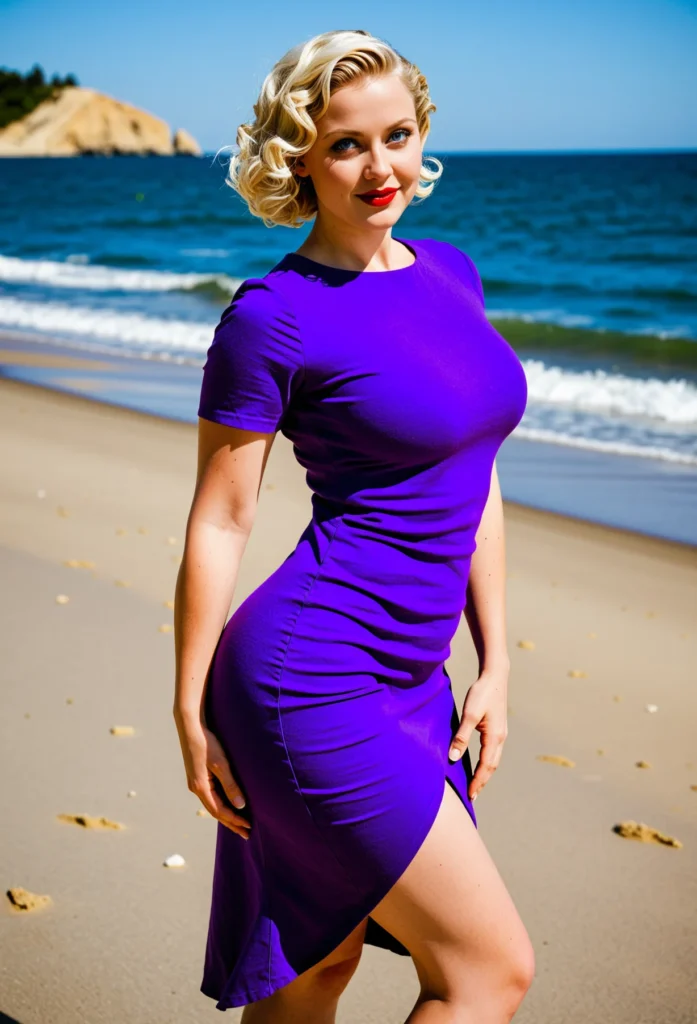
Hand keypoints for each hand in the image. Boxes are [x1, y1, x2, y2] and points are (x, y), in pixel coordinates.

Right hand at [173, 710, 250, 840]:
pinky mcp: (198, 776)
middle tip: (246, 834)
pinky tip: (229, 805)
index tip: (248, 827)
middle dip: (231, 823)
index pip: (219, 811)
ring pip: (213, 804)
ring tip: (240, 823)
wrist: (190, 727)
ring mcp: (195, 783)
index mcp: (200, 787)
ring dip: (226, 814)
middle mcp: (196, 788)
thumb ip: (230, 785)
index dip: (234, 820)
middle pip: (215, 811)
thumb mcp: (221, 764)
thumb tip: (240, 806)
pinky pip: (211, 796)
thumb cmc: (206, 743)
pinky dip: (221, 804)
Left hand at [448, 664, 508, 801]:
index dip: (478, 781)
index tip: (470, 795)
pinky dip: (487, 761)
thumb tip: (454, 757)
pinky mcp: (497, 727)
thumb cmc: (482, 693)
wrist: (495, 676)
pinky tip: (481, 762)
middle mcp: (500, 738)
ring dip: (486, 773)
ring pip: (494, 759)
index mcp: (494, 737)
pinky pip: (493, 751)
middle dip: (482, 781)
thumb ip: (462, 736)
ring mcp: (501, 732)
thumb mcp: (469, 714)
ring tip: (476, 784)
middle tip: (473, 796)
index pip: (486, 766)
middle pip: (492, 766)